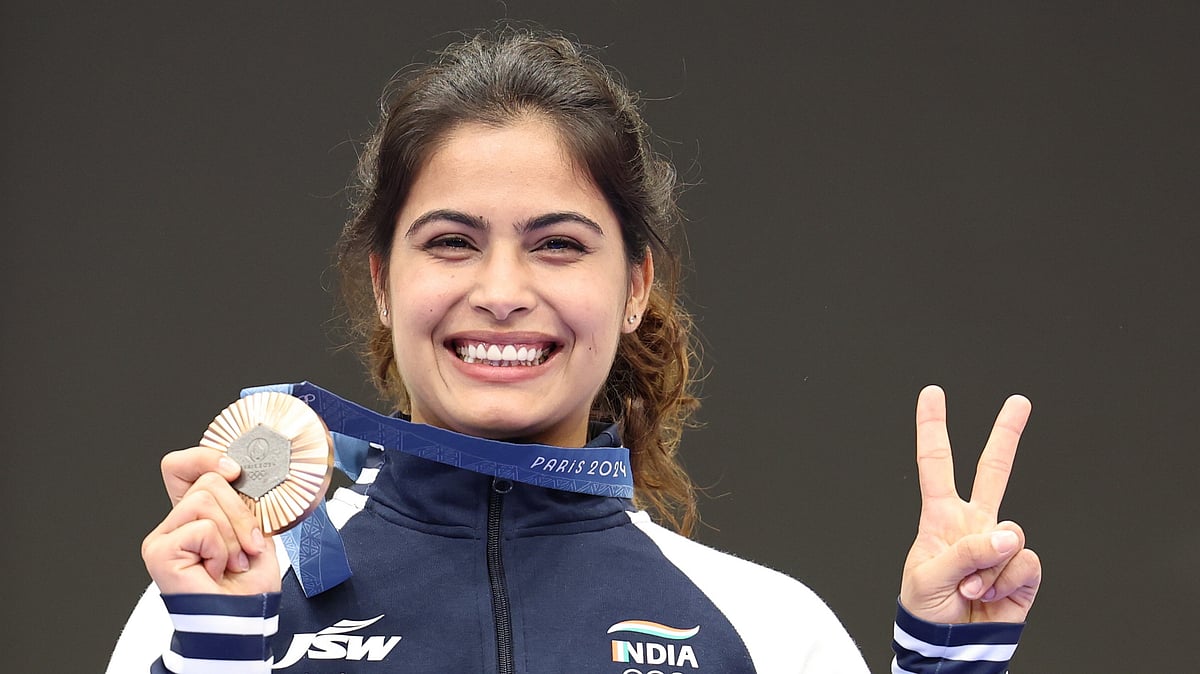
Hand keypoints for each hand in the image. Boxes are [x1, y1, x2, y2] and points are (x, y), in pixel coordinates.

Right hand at [141, 447, 279, 594]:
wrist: (245, 617)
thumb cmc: (249, 583)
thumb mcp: (254, 529)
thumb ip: (242, 499)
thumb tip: (241, 471)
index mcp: (194, 514)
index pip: (182, 466)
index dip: (206, 458)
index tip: (236, 471)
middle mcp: (174, 523)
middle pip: (207, 480)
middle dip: (240, 512)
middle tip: (247, 545)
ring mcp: (163, 537)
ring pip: (205, 500)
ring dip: (233, 534)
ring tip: (233, 561)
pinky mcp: (159, 551)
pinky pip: (202, 527)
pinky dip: (221, 549)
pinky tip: (216, 569)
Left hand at [899, 386, 1041, 623]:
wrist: (951, 648)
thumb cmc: (927, 611)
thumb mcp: (927, 578)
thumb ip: (964, 552)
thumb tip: (1006, 534)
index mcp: (940, 519)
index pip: (935, 465)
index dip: (933, 429)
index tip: (932, 394)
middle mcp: (974, 525)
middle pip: (994, 472)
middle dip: (1006, 436)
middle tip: (1019, 402)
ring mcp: (1000, 547)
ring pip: (1010, 534)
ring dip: (987, 568)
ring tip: (969, 589)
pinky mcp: (1022, 571)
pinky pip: (1024, 563)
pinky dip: (1005, 583)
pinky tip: (989, 596)